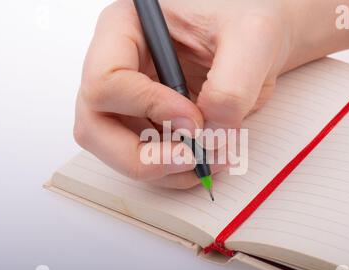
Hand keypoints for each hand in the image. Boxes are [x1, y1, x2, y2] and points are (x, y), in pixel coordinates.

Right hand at [74, 0, 294, 188]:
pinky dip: (173, 172)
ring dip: (161, 169)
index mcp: (125, 29)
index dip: (147, 107)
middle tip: (188, 158)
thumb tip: (207, 136)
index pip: (106, 81)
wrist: (254, 38)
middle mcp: (119, 67)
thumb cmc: (244, 17)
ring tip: (208, 161)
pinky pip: (145, 159)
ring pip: (117, 151)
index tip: (193, 119)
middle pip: (94, 126)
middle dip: (140, 156)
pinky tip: (204, 162)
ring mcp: (130, 100)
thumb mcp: (251, 37)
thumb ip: (232, 86)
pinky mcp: (148, 122)